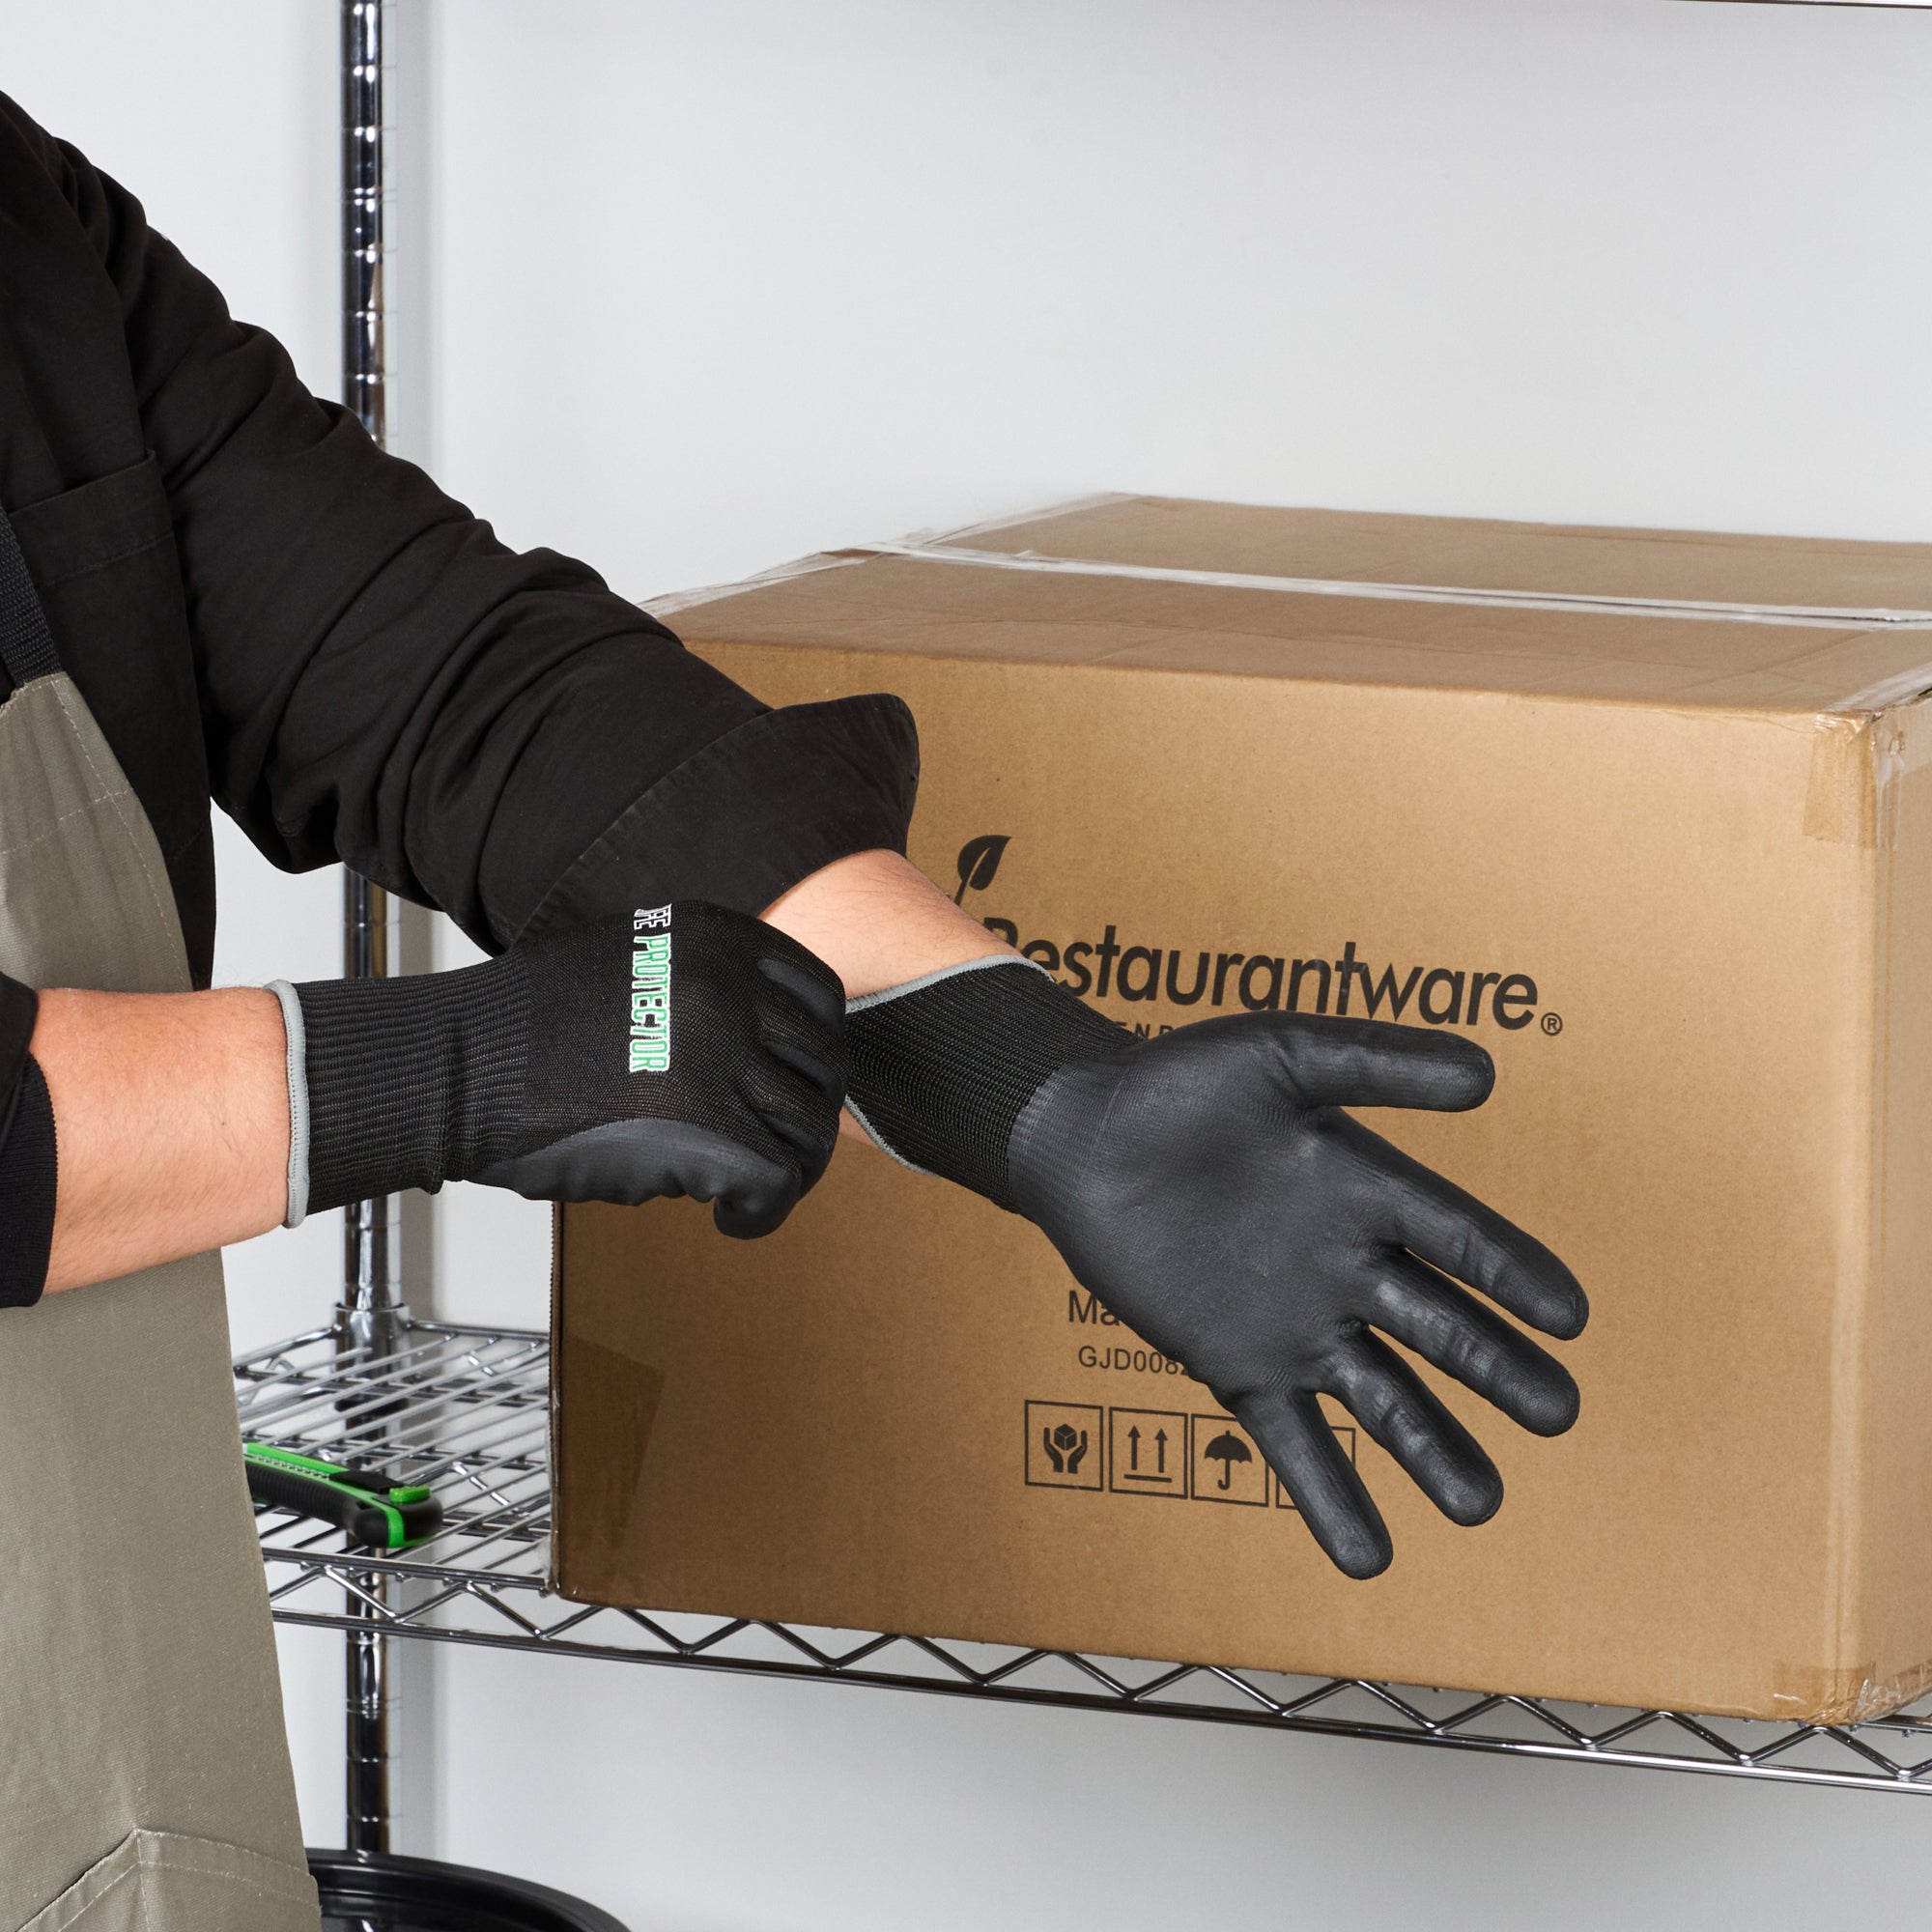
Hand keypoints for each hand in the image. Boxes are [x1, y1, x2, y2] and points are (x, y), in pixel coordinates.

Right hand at [293, 901, 845, 1237]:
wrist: (462, 1067)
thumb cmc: (524, 1025)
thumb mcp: (631, 959)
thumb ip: (700, 986)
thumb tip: (759, 1039)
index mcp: (718, 939)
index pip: (820, 998)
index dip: (814, 1055)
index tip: (795, 1089)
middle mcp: (732, 989)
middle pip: (823, 1068)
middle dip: (806, 1117)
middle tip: (778, 1152)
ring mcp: (724, 1056)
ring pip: (808, 1130)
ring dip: (788, 1169)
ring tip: (750, 1192)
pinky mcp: (708, 1130)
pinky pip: (777, 1183)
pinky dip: (763, 1213)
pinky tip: (732, 1221)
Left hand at [1006, 1013, 1585, 1576]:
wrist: (1081, 1140)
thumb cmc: (1178, 1086)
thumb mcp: (1279, 1054)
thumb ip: (1376, 1062)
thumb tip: (1488, 1073)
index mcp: (1366, 1188)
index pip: (1457, 1238)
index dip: (1512, 1274)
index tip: (1570, 1316)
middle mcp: (1347, 1266)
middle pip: (1439, 1328)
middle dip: (1497, 1372)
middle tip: (1558, 1415)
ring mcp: (1296, 1323)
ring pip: (1382, 1399)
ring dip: (1430, 1451)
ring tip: (1480, 1506)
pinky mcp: (1238, 1366)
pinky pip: (1293, 1441)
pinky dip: (1330, 1498)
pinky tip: (1369, 1560)